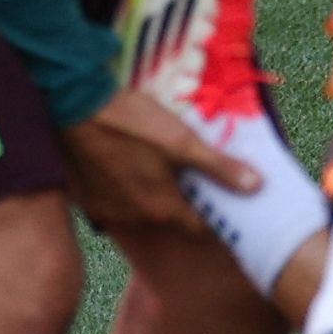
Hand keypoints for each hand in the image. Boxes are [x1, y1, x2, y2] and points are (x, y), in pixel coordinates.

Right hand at [62, 85, 251, 243]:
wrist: (75, 106)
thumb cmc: (132, 123)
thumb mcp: (181, 141)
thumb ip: (218, 167)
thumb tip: (256, 187)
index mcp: (162, 207)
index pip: (198, 227)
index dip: (212, 216)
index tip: (222, 205)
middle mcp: (135, 217)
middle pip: (168, 215)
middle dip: (181, 200)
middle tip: (189, 175)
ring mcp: (107, 209)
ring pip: (139, 208)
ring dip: (150, 194)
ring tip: (156, 166)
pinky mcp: (86, 197)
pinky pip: (113, 200)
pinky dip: (122, 189)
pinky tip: (124, 166)